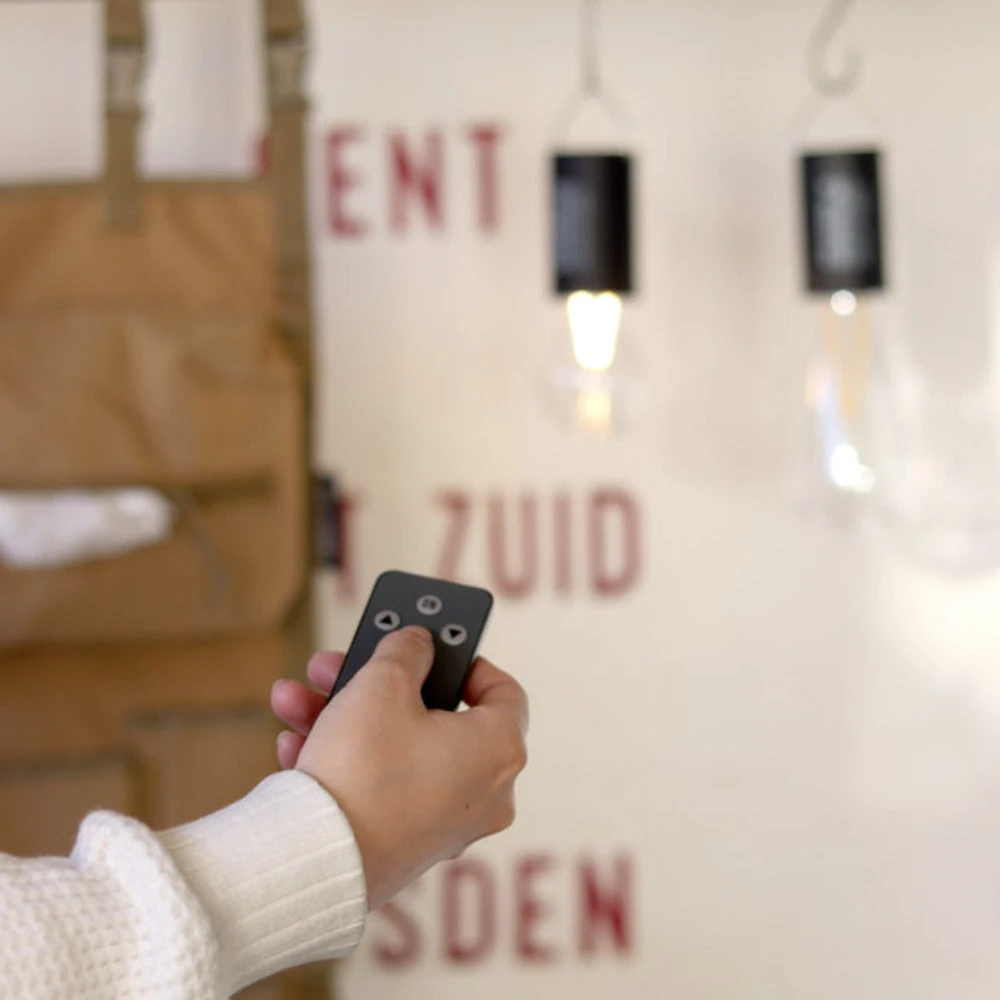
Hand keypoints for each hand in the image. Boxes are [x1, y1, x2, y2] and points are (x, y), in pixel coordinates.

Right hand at [270, 627, 527, 909]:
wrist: (315, 861)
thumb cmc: (364, 768)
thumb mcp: (383, 684)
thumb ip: (406, 650)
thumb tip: (417, 643)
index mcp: (499, 750)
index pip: (504, 692)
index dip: (468, 661)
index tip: (434, 647)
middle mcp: (484, 793)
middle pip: (435, 718)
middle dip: (378, 684)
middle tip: (344, 663)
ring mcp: (445, 825)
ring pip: (397, 750)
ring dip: (345, 717)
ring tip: (297, 699)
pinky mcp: (406, 847)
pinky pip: (380, 788)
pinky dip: (343, 761)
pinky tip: (295, 744)